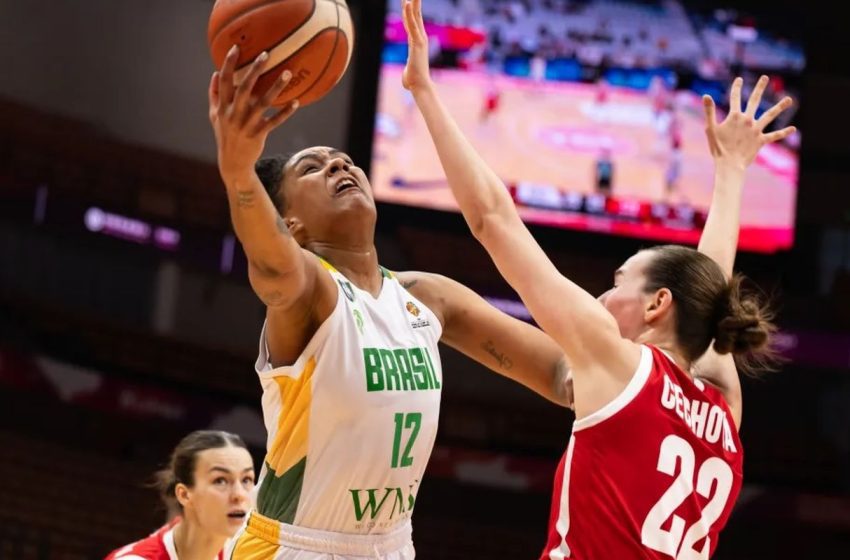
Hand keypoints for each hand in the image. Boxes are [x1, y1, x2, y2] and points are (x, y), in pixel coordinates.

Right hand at [209, 46, 298, 180]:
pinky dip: (285, 112)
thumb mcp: (214, 116)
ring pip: (263, 102)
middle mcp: (233, 114)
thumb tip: (215, 73)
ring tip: (288, 73)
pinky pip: (274, 121)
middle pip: (244, 87)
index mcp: (222, 107)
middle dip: (254, 70)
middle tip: (266, 54)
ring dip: (276, 87)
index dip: (229, 64)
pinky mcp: (258, 134)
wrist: (232, 163)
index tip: (236, 48)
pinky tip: (295, 102)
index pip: (224, 81)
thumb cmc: (225, 135)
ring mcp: (246, 124)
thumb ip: (214, 95)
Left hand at [401, 0, 432, 93]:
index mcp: (416, 41)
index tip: (408, 0)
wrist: (420, 86)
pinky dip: (410, 14)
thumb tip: (406, 80)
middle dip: (414, 1)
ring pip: (415, 17)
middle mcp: (420, 37)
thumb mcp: (408, 73)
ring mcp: (419, 39)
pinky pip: (412, 25)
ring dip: (413, 3)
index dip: (409, 10)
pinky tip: (407, 4)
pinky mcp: (417, 42)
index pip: (412, 22)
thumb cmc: (413, 81)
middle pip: (415, 15)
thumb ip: (407, 72)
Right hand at [703, 75, 795, 169]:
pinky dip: (783, 133)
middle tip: (765, 78)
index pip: (735, 98)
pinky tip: (793, 129)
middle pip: (754, 100)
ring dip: (779, 107)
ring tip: (789, 99)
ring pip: (770, 115)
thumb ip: (709, 111)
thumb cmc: (718, 148)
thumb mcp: (710, 128)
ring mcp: (756, 130)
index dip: (736, 87)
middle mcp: (747, 120)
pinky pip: (774, 135)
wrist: (729, 164)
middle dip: (759, 88)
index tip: (739, 79)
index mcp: (734, 117)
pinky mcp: (761, 141)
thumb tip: (706, 95)